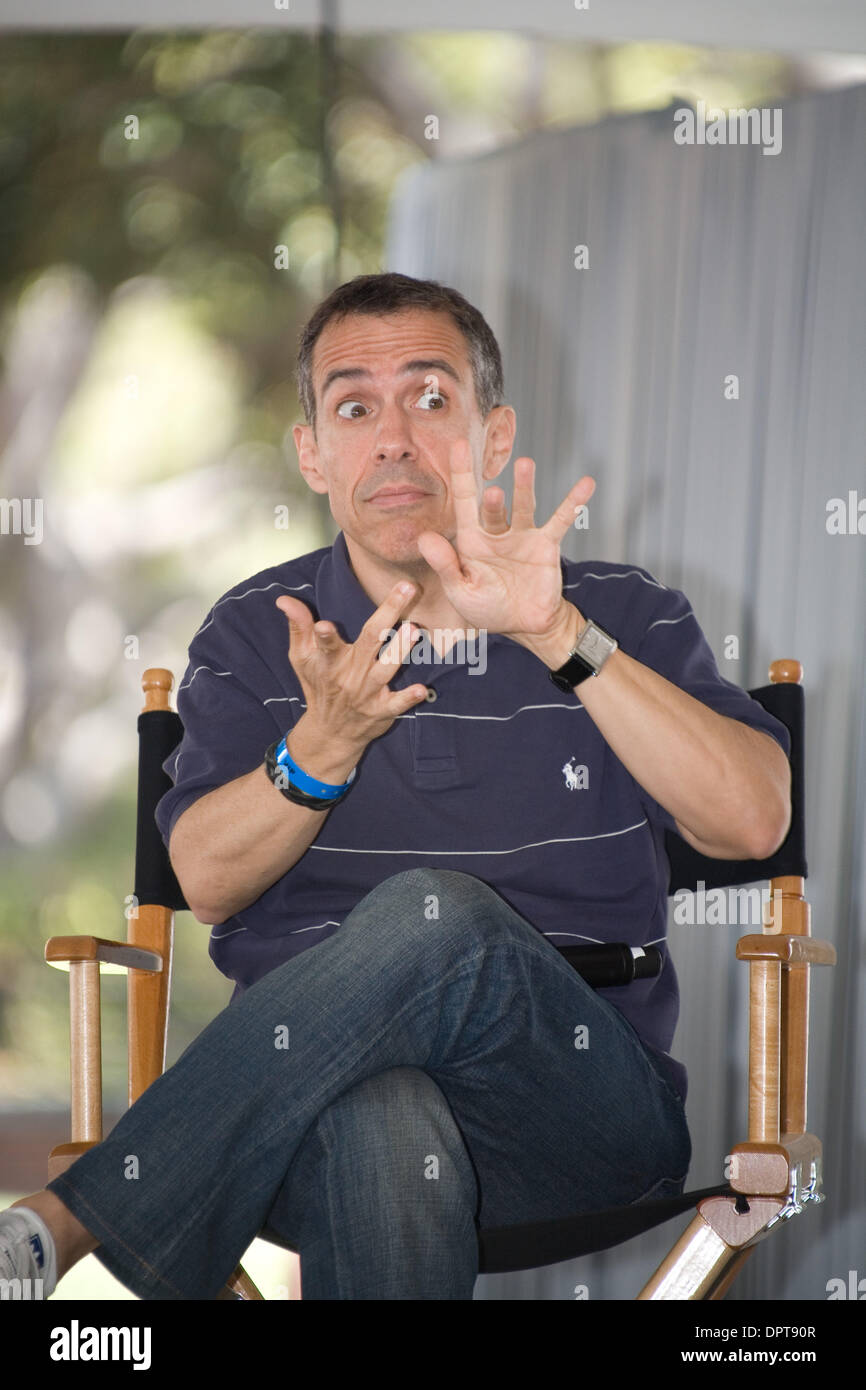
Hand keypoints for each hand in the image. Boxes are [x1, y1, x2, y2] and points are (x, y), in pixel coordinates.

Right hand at [275, 582, 429, 759]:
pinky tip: (423, 690)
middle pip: (369, 641)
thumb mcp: (302, 658)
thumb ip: (298, 626)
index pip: (325, 645)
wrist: (330, 732)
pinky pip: (397, 704)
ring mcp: (367, 693)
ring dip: (401, 650)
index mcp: (329, 661)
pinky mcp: (382, 710)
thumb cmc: (318, 685)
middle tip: (406, 588)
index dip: (323, 638)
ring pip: (386, 669)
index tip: (325, 625)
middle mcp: (350, 674)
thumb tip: (284, 599)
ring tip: (414, 630)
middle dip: (387, 613)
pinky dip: (409, 698)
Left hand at [415, 439, 594, 641]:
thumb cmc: (488, 609)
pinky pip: (561, 520)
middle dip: (494, 499)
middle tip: (493, 492)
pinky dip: (573, 503)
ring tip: (524, 465)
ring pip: (524, 506)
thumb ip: (445, 565)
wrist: (524, 626)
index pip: (463, 503)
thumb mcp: (461, 591)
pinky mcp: (546, 545)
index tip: (458, 444)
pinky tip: (586, 484)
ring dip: (524, 487)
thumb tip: (424, 537)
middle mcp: (496, 532)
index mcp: (471, 541)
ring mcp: (522, 536)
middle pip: (493, 506)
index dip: (460, 474)